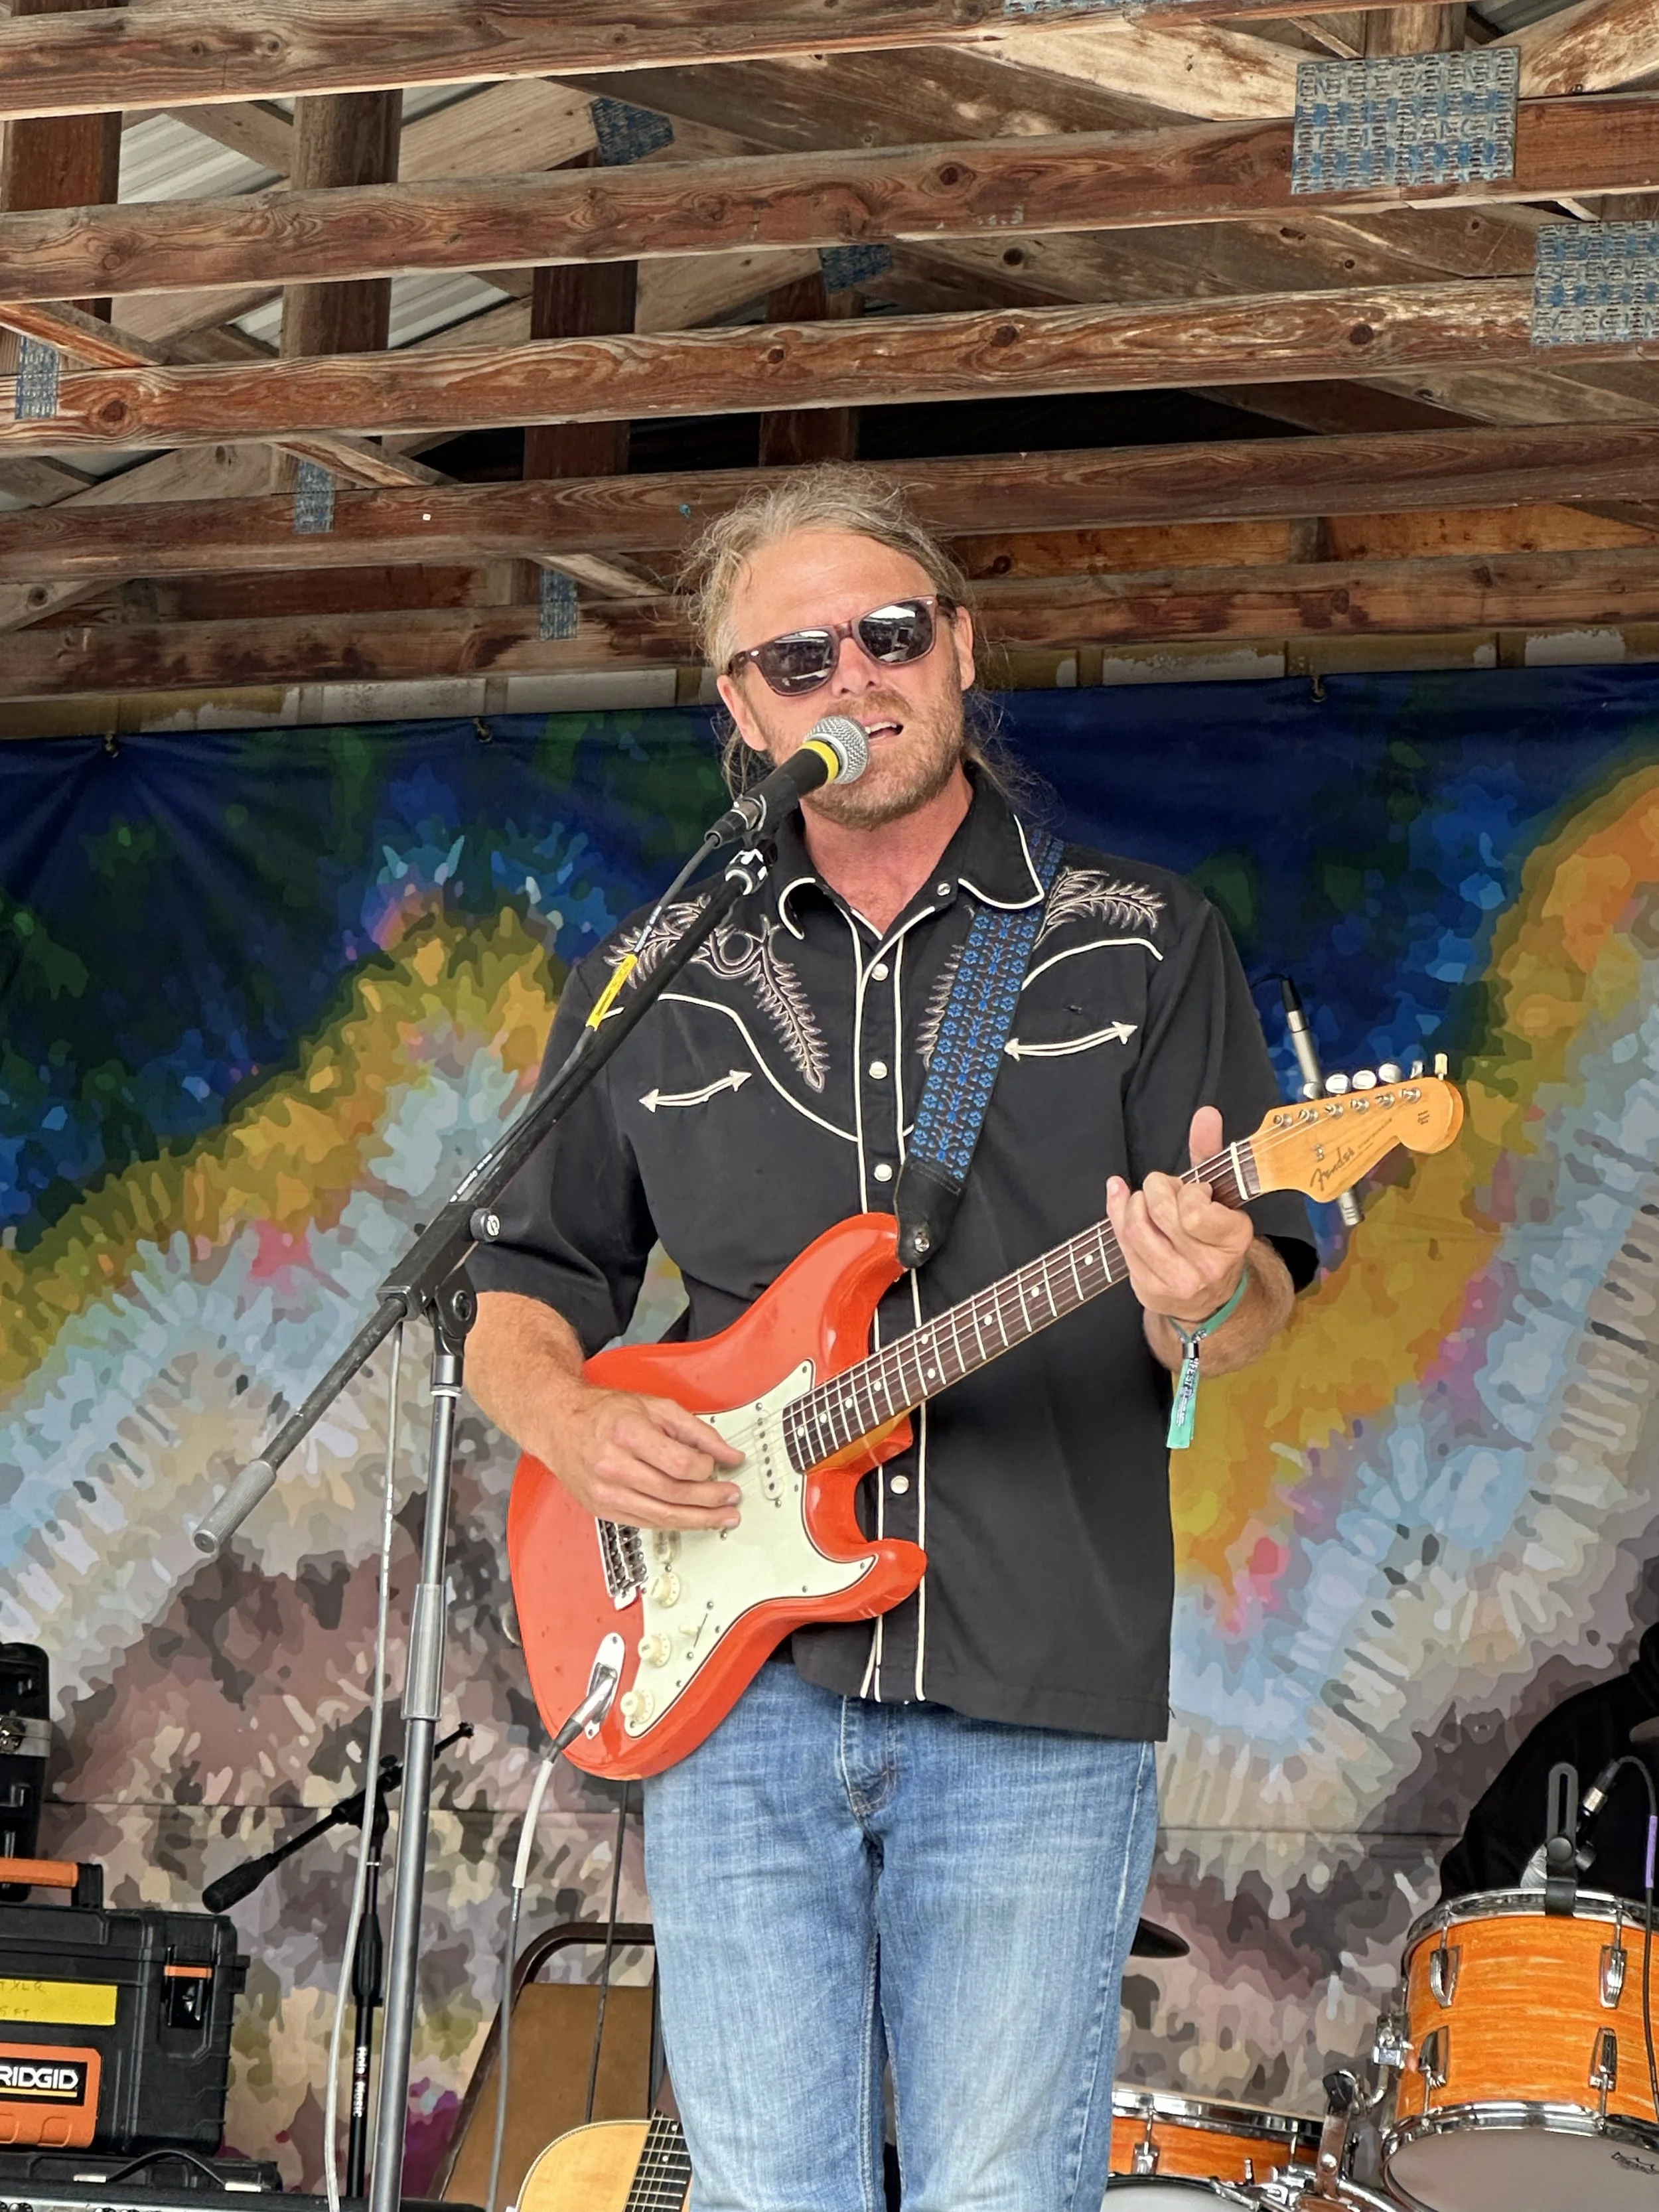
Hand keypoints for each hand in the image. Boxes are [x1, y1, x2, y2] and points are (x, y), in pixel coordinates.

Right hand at [546, 1382, 745, 1530]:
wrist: (560, 1424)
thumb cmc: (605, 1413)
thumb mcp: (655, 1407)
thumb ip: (696, 1431)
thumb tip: (728, 1454)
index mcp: (627, 1433)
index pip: (680, 1464)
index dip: (706, 1469)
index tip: (718, 1466)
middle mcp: (613, 1465)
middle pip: (674, 1493)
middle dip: (710, 1500)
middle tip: (731, 1499)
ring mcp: (605, 1492)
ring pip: (662, 1516)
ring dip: (698, 1520)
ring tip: (721, 1517)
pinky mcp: (603, 1509)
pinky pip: (646, 1523)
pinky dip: (673, 1523)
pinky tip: (690, 1519)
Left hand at [1106, 1106, 1253, 1327]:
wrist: (1211, 1296)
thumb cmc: (1212, 1234)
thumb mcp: (1220, 1194)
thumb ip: (1211, 1152)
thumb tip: (1205, 1113)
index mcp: (1234, 1239)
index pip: (1193, 1208)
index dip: (1187, 1190)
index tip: (1194, 1191)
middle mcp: (1208, 1267)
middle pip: (1161, 1212)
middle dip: (1155, 1189)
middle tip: (1162, 1190)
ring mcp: (1177, 1282)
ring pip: (1136, 1227)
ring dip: (1134, 1203)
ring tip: (1145, 1201)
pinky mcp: (1149, 1290)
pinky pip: (1121, 1243)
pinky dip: (1117, 1215)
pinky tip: (1123, 1205)